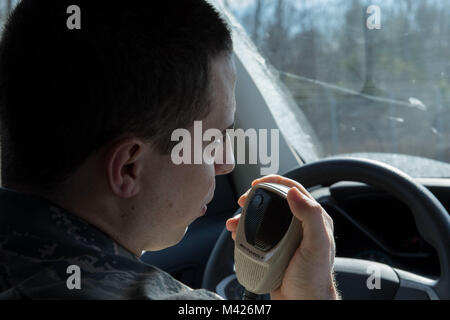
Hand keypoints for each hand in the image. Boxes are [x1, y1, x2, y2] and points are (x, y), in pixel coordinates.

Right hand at [226, 175, 338, 299]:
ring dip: (247, 214)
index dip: (276, 182)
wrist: (302, 302)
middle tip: (244, 199)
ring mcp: (286, 237)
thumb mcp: (316, 245)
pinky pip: (257, 233)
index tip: (259, 183)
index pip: (294, 190)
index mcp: (314, 220)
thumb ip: (310, 216)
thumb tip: (294, 193)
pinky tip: (237, 233)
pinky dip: (244, 230)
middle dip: (257, 196)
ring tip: (235, 220)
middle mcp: (300, 226)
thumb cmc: (313, 279)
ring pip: (263, 217)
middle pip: (276, 201)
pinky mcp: (274, 248)